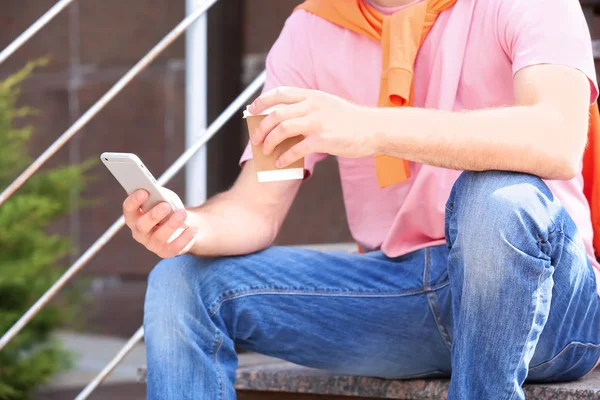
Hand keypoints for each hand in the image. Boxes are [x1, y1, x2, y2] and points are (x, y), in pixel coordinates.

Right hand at [122, 190, 196, 258]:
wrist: (184, 225)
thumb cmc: (170, 209)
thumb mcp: (164, 199)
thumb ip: (159, 196)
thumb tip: (161, 196)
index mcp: (134, 216)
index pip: (128, 209)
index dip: (134, 201)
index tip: (144, 192)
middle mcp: (139, 232)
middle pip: (142, 226)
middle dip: (154, 215)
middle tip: (166, 205)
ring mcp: (152, 244)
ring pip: (159, 237)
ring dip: (171, 224)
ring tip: (182, 213)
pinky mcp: (166, 252)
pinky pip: (174, 247)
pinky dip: (184, 237)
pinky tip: (192, 228)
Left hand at [248, 87, 377, 167]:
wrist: (374, 129)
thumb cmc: (352, 120)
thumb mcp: (329, 104)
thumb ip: (310, 107)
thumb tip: (288, 116)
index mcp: (313, 96)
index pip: (280, 93)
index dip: (262, 101)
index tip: (252, 110)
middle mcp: (313, 106)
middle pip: (276, 113)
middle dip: (261, 127)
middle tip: (255, 139)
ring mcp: (317, 122)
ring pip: (282, 129)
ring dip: (269, 141)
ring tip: (266, 151)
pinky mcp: (323, 140)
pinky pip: (296, 149)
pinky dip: (284, 157)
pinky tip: (280, 163)